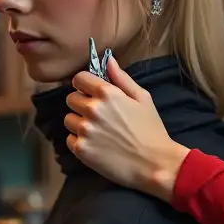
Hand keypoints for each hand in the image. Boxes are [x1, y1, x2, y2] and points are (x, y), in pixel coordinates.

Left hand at [65, 57, 190, 200]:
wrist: (154, 163)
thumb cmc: (151, 129)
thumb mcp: (142, 98)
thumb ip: (121, 78)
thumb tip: (108, 60)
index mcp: (107, 93)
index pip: (79, 79)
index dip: (85, 84)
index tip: (91, 92)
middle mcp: (92, 109)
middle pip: (71, 98)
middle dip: (82, 103)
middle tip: (98, 115)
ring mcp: (85, 130)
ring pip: (68, 119)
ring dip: (79, 123)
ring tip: (97, 131)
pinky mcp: (81, 149)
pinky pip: (70, 139)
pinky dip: (80, 141)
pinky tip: (97, 144)